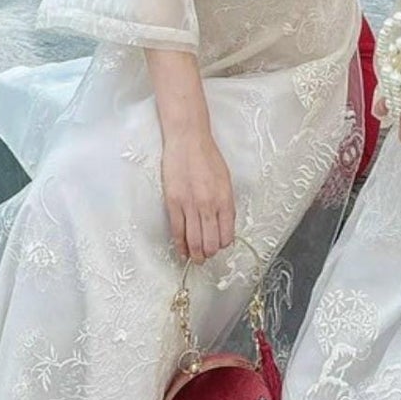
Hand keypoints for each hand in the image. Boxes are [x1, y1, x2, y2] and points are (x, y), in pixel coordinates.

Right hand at [161, 129, 235, 264]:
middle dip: (208, 254)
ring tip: (195, 259)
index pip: (227, 235)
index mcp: (225, 200)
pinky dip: (179, 244)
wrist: (188, 140)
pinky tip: (181, 250)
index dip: (222, 245)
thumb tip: (223, 223)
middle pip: (210, 242)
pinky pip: (177, 230)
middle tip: (205, 257)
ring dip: (195, 254)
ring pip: (194, 240)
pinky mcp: (174, 203)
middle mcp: (209, 206)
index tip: (218, 247)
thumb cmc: (207, 156)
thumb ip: (225, 203)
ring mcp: (190, 205)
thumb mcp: (225, 180)